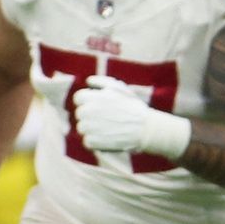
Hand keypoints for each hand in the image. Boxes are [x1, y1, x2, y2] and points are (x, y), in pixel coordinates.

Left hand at [76, 76, 191, 157]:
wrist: (145, 128)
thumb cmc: (132, 107)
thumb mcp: (119, 88)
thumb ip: (101, 82)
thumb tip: (88, 81)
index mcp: (93, 97)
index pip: (78, 98)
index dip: (88, 102)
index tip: (98, 106)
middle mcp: (88, 111)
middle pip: (80, 113)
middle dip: (90, 115)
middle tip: (106, 118)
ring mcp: (89, 127)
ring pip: (82, 128)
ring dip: (92, 128)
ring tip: (108, 127)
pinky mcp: (92, 142)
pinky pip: (86, 141)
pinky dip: (95, 141)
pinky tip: (108, 137)